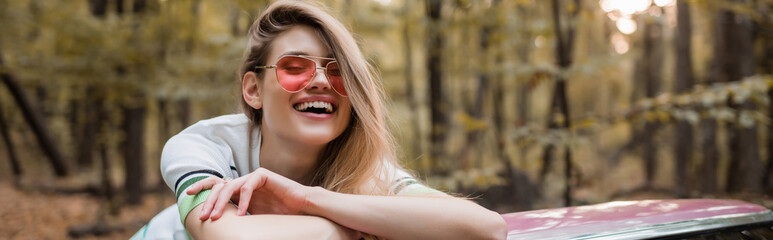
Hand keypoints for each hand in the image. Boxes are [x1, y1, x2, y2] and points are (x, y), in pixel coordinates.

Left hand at [186, 168, 311, 220]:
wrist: (300, 208)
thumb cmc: (279, 215)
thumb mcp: (252, 218)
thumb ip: (236, 217)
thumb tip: (217, 229)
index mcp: (239, 190)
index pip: (216, 186)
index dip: (201, 188)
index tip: (187, 194)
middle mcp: (243, 182)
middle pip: (219, 186)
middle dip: (209, 201)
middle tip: (204, 217)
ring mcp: (252, 177)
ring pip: (230, 186)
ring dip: (221, 203)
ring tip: (217, 217)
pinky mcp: (263, 175)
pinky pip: (248, 187)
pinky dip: (243, 201)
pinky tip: (242, 214)